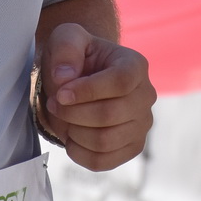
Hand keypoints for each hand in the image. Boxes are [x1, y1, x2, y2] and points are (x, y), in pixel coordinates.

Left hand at [36, 22, 154, 170]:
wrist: (79, 81)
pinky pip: (103, 162)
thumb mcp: (66, 38)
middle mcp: (146, 96)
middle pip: (110, 115)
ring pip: (105, 141)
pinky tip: (71, 136)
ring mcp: (142, 125)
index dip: (87, 91)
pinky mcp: (131, 148)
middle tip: (55, 104)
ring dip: (74, 132)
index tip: (60, 93)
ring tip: (63, 118)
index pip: (120, 82)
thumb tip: (65, 78)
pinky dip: (79, 153)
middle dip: (73, 113)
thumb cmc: (75, 57)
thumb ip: (66, 48)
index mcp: (135, 65)